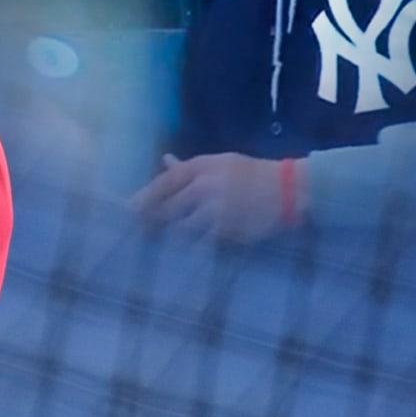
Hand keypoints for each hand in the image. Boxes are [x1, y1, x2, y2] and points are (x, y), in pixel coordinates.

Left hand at [130, 152, 299, 243]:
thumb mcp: (220, 163)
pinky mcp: (227, 228)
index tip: (125, 212)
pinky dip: (194, 251)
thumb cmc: (251, 174)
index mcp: (199, 167)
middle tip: (139, 235)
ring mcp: (214, 208)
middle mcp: (202, 186)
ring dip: (173, 239)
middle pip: (165, 209)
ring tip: (165, 247)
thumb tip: (165, 159)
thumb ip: (189, 167)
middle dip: (152, 224)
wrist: (289, 189)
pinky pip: (202, 244)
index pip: (161, 184)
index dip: (141, 200)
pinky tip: (190, 257)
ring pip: (180, 229)